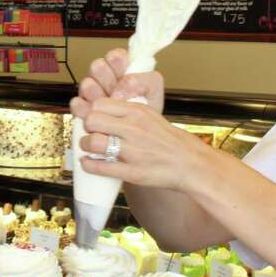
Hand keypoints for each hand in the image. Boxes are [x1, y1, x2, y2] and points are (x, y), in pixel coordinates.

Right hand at [69, 48, 164, 120]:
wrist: (140, 134)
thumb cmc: (145, 109)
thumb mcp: (153, 91)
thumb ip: (144, 80)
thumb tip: (124, 83)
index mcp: (120, 69)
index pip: (115, 56)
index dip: (117, 61)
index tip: (124, 71)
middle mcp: (104, 78)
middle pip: (97, 66)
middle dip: (107, 77)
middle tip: (115, 89)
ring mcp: (92, 93)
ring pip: (86, 84)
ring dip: (96, 93)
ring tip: (107, 102)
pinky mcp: (82, 109)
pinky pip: (76, 103)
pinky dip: (84, 108)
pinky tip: (94, 113)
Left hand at [77, 97, 211, 193]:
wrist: (190, 163)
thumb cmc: (168, 140)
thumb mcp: (150, 116)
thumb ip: (126, 112)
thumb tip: (99, 111)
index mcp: (138, 112)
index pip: (99, 104)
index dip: (92, 112)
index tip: (95, 120)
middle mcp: (134, 129)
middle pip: (92, 120)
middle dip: (87, 128)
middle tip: (91, 133)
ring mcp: (132, 151)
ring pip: (92, 142)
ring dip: (85, 146)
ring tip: (89, 148)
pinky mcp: (132, 172)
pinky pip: (99, 166)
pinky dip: (88, 164)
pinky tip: (88, 162)